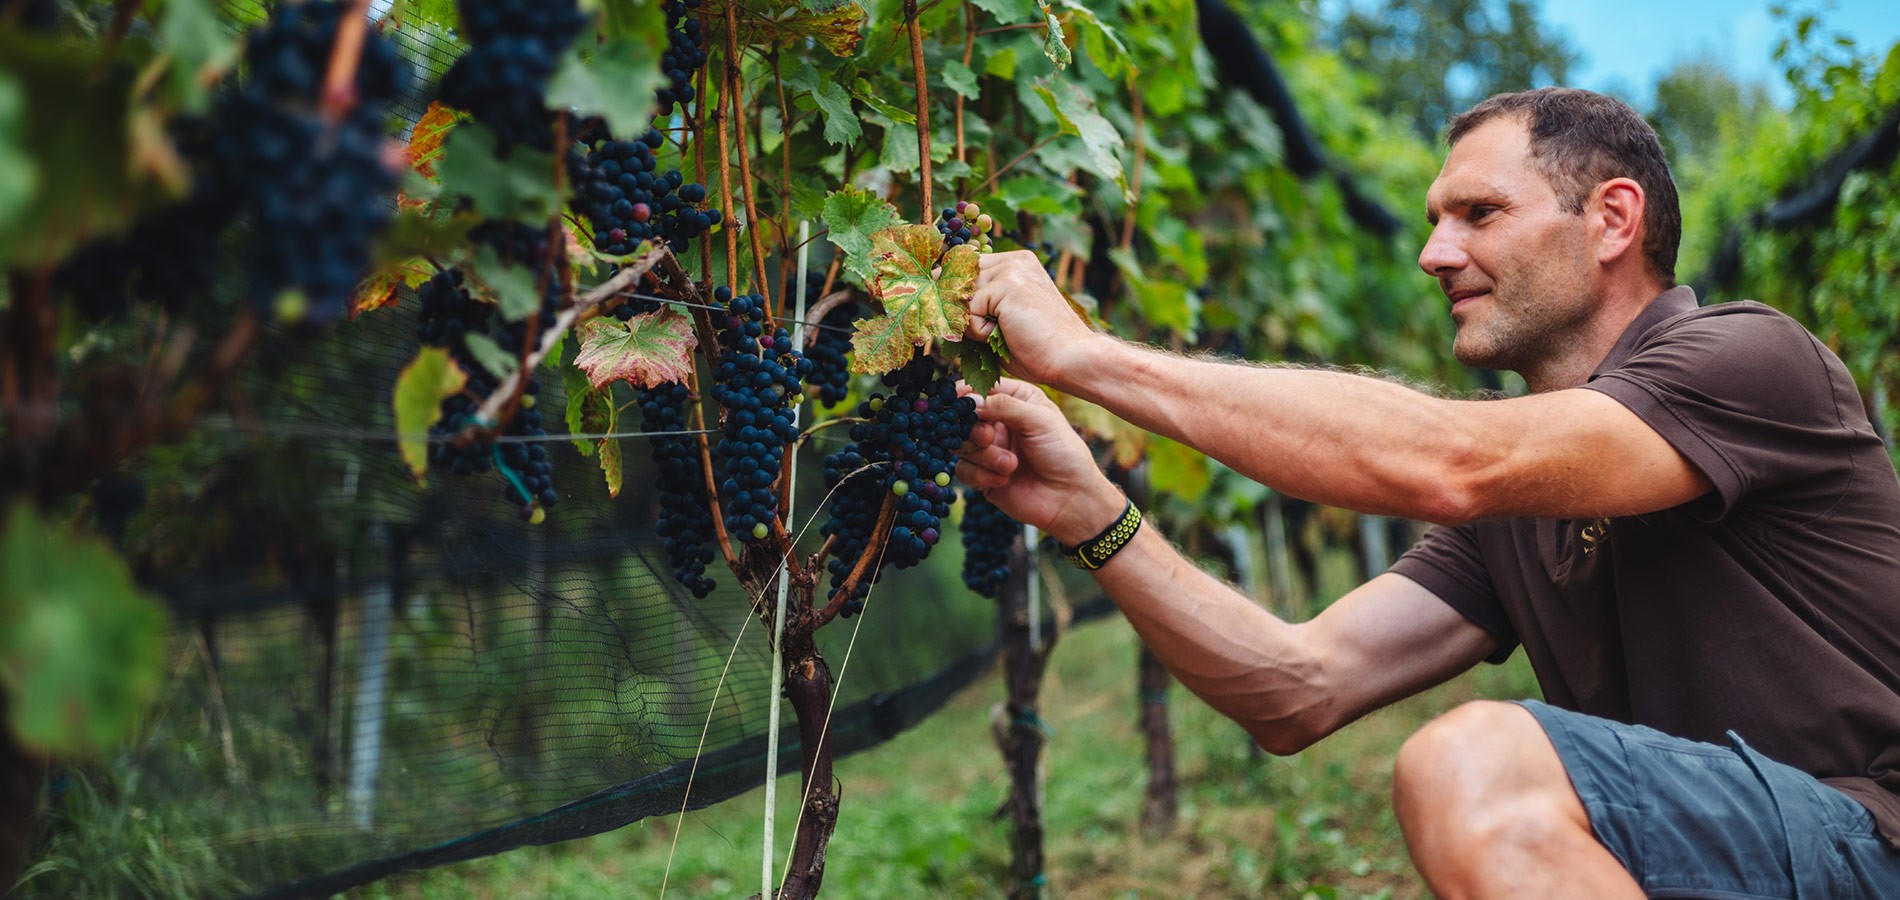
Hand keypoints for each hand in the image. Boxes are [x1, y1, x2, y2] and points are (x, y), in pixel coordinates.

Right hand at [956, 378, 1125, 546]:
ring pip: (961, 444)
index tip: (955, 400)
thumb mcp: (1039, 419)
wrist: (1069, 498)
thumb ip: (1003, 405)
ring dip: (984, 456)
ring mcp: (990, 448)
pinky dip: (982, 475)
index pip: (981, 388)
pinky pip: (963, 469)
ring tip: (1011, 465)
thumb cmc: (1063, 453)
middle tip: (988, 438)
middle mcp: (999, 422)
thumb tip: (968, 399)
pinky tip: (1005, 480)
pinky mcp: (983, 474)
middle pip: (964, 417)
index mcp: (1016, 400)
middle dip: (974, 429)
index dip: (966, 394)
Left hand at [966, 250, 1101, 386]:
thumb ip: (977, 306)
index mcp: (1017, 263)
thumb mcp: (1002, 319)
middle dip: (958, 308)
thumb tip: (939, 303)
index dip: (956, 293)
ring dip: (972, 323)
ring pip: (960, 295)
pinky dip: (980, 332)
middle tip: (983, 333)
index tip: (960, 315)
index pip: (966, 267)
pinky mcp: (1007, 284)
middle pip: (958, 278)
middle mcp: (1014, 260)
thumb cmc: (1038, 349)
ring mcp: (1011, 269)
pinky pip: (970, 311)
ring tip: (1002, 334)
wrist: (1071, 359)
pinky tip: (1006, 336)